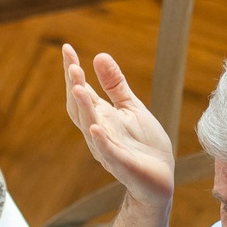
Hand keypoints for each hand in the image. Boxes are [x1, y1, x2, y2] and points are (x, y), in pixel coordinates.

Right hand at [63, 44, 175, 213]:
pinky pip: (107, 151)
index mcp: (100, 116)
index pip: (81, 90)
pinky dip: (99, 140)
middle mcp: (98, 131)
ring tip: (78, 86)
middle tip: (72, 64)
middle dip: (74, 86)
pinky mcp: (121, 164)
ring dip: (83, 107)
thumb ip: (115, 85)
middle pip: (79, 106)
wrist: (160, 178)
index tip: (67, 48)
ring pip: (89, 126)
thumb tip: (99, 55)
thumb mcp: (131, 107)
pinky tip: (94, 127)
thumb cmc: (144, 144)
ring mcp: (107, 148)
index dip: (72, 71)